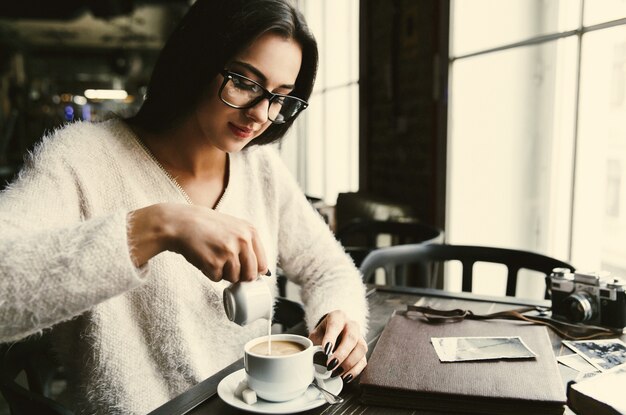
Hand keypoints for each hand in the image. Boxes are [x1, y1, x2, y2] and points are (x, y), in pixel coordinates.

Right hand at [127, 203, 267, 282]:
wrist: (181, 222)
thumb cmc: (208, 227)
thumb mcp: (234, 228)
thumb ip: (248, 245)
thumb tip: (263, 273)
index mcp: (251, 232)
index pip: (263, 265)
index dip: (253, 272)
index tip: (244, 272)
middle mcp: (243, 241)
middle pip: (250, 276)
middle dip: (239, 276)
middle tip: (225, 266)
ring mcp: (229, 252)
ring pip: (233, 279)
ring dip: (222, 273)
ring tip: (212, 256)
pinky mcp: (214, 262)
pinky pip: (217, 279)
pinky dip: (209, 273)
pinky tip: (204, 258)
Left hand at [309, 310, 366, 382]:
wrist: (331, 333)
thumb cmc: (323, 334)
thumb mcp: (315, 336)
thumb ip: (313, 345)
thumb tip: (310, 360)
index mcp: (338, 317)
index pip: (335, 325)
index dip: (331, 338)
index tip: (325, 350)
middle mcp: (351, 325)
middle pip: (351, 338)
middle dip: (341, 353)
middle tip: (330, 365)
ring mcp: (360, 337)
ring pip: (360, 349)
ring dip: (349, 363)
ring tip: (336, 372)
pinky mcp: (362, 350)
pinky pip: (363, 360)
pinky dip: (355, 370)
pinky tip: (345, 376)